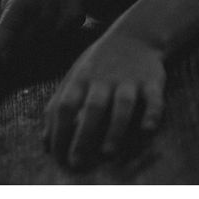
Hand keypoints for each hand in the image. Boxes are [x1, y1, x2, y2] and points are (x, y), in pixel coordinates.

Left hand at [44, 30, 165, 167]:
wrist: (134, 35)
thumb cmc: (97, 65)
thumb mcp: (73, 77)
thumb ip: (57, 106)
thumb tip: (44, 142)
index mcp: (80, 79)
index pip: (65, 105)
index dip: (59, 130)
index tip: (56, 156)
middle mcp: (103, 79)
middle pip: (93, 107)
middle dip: (84, 135)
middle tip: (76, 162)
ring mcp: (128, 79)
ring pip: (123, 104)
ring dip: (116, 128)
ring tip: (107, 153)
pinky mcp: (152, 81)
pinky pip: (153, 98)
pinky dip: (151, 113)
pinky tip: (147, 130)